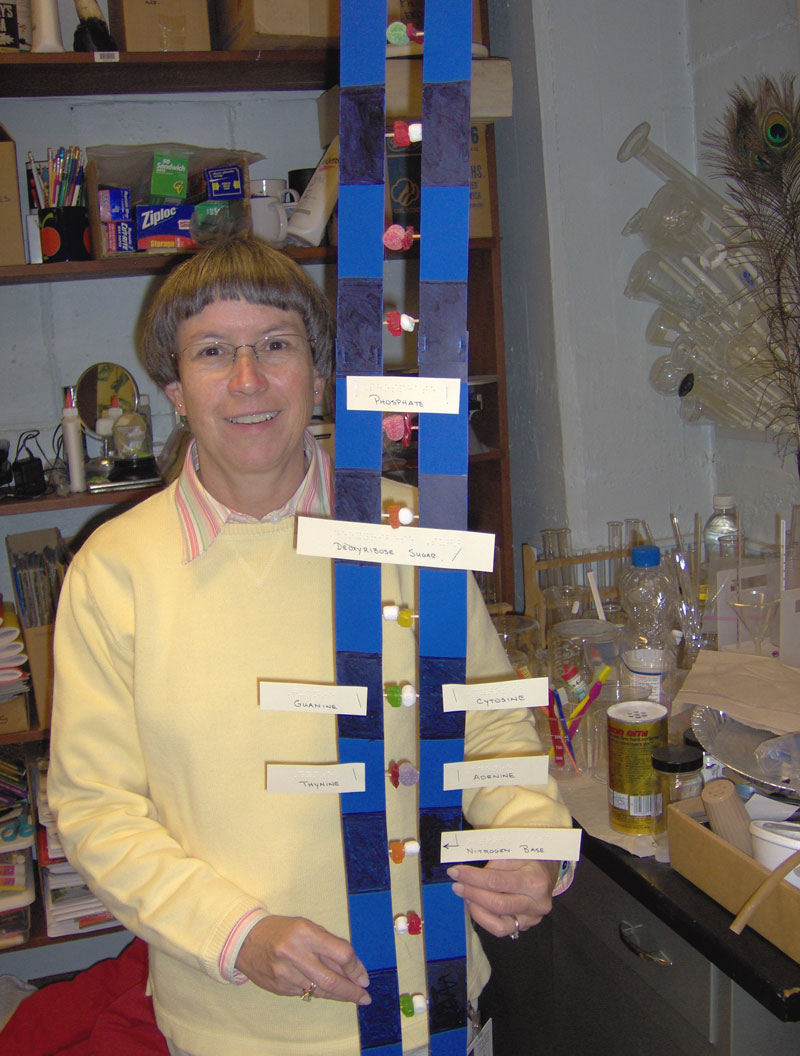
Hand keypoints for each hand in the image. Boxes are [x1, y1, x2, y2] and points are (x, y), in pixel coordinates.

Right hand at [235, 915, 370, 1004]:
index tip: (364, 977)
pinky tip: (326, 991)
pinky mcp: (279, 988)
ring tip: (350, 996)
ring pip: (319, 990)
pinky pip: (305, 993)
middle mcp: (295, 954)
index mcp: (305, 932)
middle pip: (331, 979)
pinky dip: (319, 992)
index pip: (340, 953)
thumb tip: (351, 968)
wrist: (246, 940)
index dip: (356, 967)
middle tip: (364, 996)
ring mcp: (285, 974)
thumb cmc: (281, 929)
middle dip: (351, 991)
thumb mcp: (306, 927)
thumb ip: (328, 945)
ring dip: (338, 994)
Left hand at [447, 859, 559, 937]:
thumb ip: (494, 863)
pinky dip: (485, 919)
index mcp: (534, 880)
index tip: (455, 872)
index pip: (496, 881)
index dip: (472, 877)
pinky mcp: (526, 926)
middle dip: (472, 894)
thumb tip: (470, 874)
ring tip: (466, 897)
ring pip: (499, 925)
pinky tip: (477, 906)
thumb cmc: (528, 857)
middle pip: (497, 904)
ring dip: (477, 911)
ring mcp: (532, 918)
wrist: (547, 869)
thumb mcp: (514, 851)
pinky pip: (502, 929)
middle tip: (457, 886)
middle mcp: (537, 903)